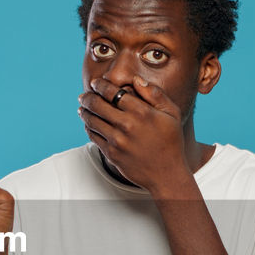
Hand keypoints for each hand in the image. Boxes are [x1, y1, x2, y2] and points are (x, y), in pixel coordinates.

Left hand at [77, 76, 191, 192]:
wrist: (166, 174)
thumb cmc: (171, 142)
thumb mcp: (171, 113)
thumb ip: (154, 94)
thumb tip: (136, 80)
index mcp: (141, 112)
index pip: (113, 92)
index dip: (101, 85)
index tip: (96, 83)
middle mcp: (127, 125)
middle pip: (97, 104)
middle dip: (88, 97)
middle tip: (84, 95)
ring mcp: (117, 141)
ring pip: (92, 120)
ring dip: (84, 111)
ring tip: (82, 108)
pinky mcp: (111, 154)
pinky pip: (93, 136)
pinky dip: (88, 127)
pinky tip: (89, 124)